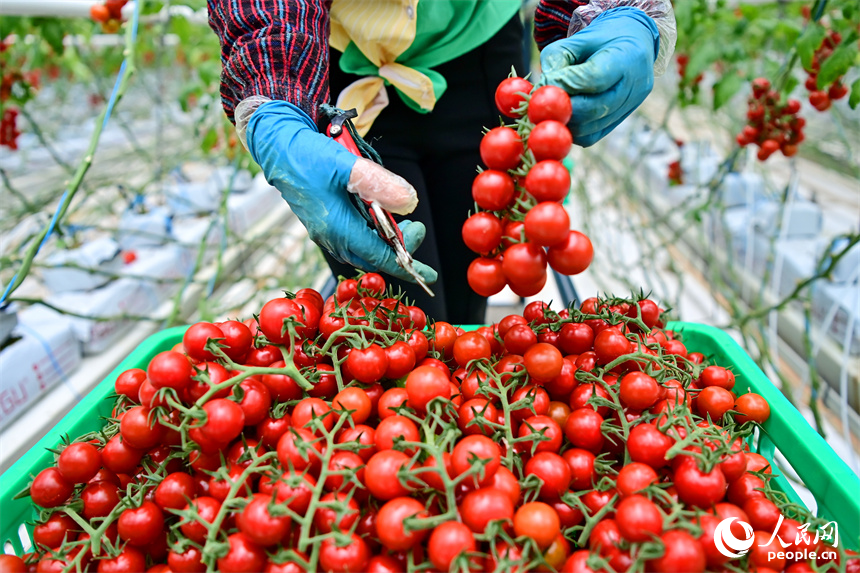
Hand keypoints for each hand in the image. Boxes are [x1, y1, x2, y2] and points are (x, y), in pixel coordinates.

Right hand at [245, 101, 436, 284]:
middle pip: (373, 258)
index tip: (430, 273)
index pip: (380, 257)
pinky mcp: (325, 223)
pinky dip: (372, 233)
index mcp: (338, 229)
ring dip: (385, 240)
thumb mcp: (347, 164)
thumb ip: (379, 183)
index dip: (407, 266)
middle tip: (415, 227)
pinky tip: (378, 215)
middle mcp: (331, 236)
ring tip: (401, 221)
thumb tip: (409, 202)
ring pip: (364, 249)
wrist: (277, 146)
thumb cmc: (308, 154)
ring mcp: (326, 232)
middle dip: (399, 250)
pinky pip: (354, 239)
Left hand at [539, 7, 659, 146]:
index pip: (594, 78)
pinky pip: (591, 136)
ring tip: (550, 109)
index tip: (544, 86)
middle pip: (593, 109)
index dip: (565, 86)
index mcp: (627, 57)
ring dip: (564, 122)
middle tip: (540, 105)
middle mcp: (633, 86)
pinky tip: (564, 116)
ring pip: (590, 128)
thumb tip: (539, 91)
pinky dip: (572, 130)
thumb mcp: (575, 41)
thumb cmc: (599, 40)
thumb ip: (556, 62)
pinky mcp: (619, 121)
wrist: (632, 43)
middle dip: (562, 109)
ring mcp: (629, 107)